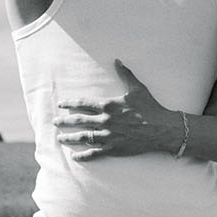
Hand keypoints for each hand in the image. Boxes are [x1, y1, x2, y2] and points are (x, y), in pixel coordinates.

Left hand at [55, 61, 182, 160]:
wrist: (162, 129)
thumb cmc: (150, 107)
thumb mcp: (137, 88)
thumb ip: (125, 74)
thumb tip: (117, 60)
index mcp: (108, 105)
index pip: (83, 103)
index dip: (70, 104)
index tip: (61, 105)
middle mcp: (105, 121)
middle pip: (79, 121)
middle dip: (65, 121)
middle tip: (55, 122)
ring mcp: (109, 136)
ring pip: (83, 137)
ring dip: (70, 138)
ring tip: (60, 138)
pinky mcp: (114, 148)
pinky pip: (95, 153)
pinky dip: (84, 155)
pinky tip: (75, 156)